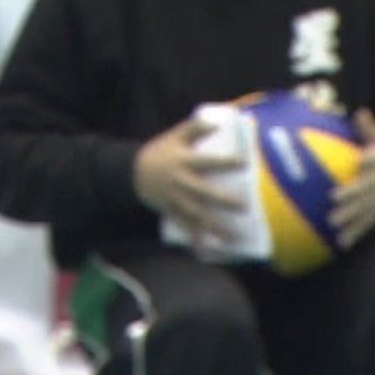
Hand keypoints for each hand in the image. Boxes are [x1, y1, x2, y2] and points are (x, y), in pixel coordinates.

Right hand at [134, 116, 245, 242]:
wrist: (130, 172)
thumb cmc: (159, 152)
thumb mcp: (174, 136)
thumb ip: (195, 127)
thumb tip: (217, 121)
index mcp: (183, 162)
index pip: (207, 161)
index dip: (224, 162)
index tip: (244, 162)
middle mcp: (180, 182)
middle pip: (202, 193)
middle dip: (222, 200)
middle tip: (243, 206)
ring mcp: (176, 199)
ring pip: (196, 215)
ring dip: (214, 228)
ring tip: (233, 239)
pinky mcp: (172, 212)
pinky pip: (186, 228)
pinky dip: (196, 241)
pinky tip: (208, 253)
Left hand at [329, 109, 374, 248]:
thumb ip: (368, 128)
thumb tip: (360, 112)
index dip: (369, 159)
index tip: (359, 159)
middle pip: (367, 188)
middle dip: (352, 193)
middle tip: (333, 197)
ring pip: (365, 208)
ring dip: (349, 216)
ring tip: (331, 222)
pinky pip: (366, 223)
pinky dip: (354, 234)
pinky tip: (340, 243)